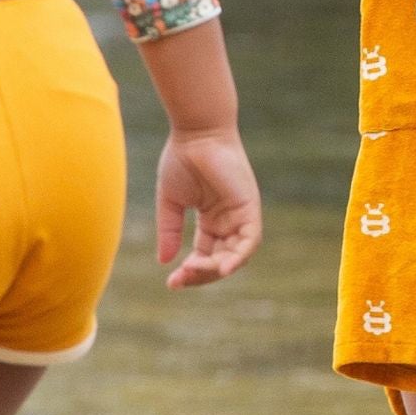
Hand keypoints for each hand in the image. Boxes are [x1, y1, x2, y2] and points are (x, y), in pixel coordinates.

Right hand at [155, 128, 262, 286]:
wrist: (196, 132)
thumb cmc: (182, 158)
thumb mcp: (171, 201)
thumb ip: (170, 230)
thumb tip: (165, 262)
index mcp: (212, 218)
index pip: (206, 255)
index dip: (191, 272)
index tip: (171, 283)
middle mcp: (229, 219)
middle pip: (222, 259)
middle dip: (201, 275)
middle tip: (180, 278)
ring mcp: (241, 213)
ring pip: (237, 255)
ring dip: (216, 269)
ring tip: (193, 270)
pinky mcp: (250, 206)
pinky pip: (250, 239)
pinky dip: (239, 256)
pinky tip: (222, 269)